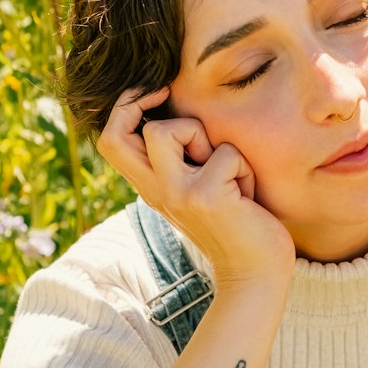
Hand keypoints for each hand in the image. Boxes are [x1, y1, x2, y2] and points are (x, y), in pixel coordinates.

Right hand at [97, 86, 295, 288]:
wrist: (256, 273)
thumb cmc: (237, 223)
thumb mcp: (199, 188)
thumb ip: (184, 161)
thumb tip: (183, 113)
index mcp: (152, 186)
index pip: (111, 141)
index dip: (124, 108)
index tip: (155, 93)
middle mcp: (155, 191)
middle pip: (116, 134)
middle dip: (139, 102)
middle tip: (166, 95)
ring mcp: (177, 194)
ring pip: (168, 130)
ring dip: (203, 136)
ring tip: (224, 167)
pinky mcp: (204, 197)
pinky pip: (226, 153)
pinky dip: (243, 168)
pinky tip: (246, 195)